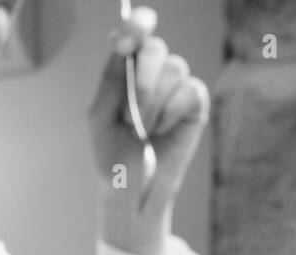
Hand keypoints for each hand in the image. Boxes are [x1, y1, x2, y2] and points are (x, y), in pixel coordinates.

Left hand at [88, 5, 209, 254]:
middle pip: (156, 48)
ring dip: (153, 104)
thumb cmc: (112, 153)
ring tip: (144, 130)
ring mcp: (176, 85)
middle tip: (130, 116)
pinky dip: (171, 112)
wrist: (131, 189)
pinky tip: (162, 131)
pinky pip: (189, 90)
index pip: (137, 32)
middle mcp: (153, 71)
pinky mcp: (196, 102)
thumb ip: (111, 79)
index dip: (139, 24)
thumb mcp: (100, 116)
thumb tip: (124, 44)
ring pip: (174, 68)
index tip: (134, 29)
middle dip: (141, 80)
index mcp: (126, 69)